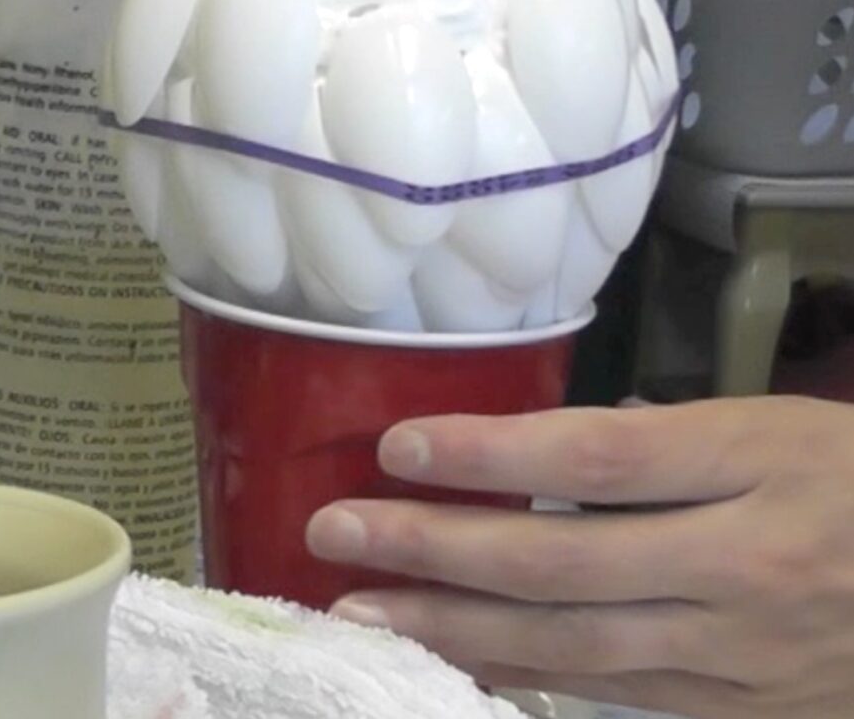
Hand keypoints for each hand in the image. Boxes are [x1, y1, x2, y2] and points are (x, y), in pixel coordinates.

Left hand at [306, 396, 853, 717]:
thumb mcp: (778, 425)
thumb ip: (667, 440)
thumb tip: (547, 453)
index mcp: (754, 462)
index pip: (597, 459)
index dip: (491, 453)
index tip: (399, 448)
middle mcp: (743, 560)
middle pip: (562, 559)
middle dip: (437, 547)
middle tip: (336, 531)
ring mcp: (743, 651)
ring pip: (575, 644)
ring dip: (457, 629)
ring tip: (362, 612)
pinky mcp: (745, 712)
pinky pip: (620, 694)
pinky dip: (531, 678)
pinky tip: (457, 664)